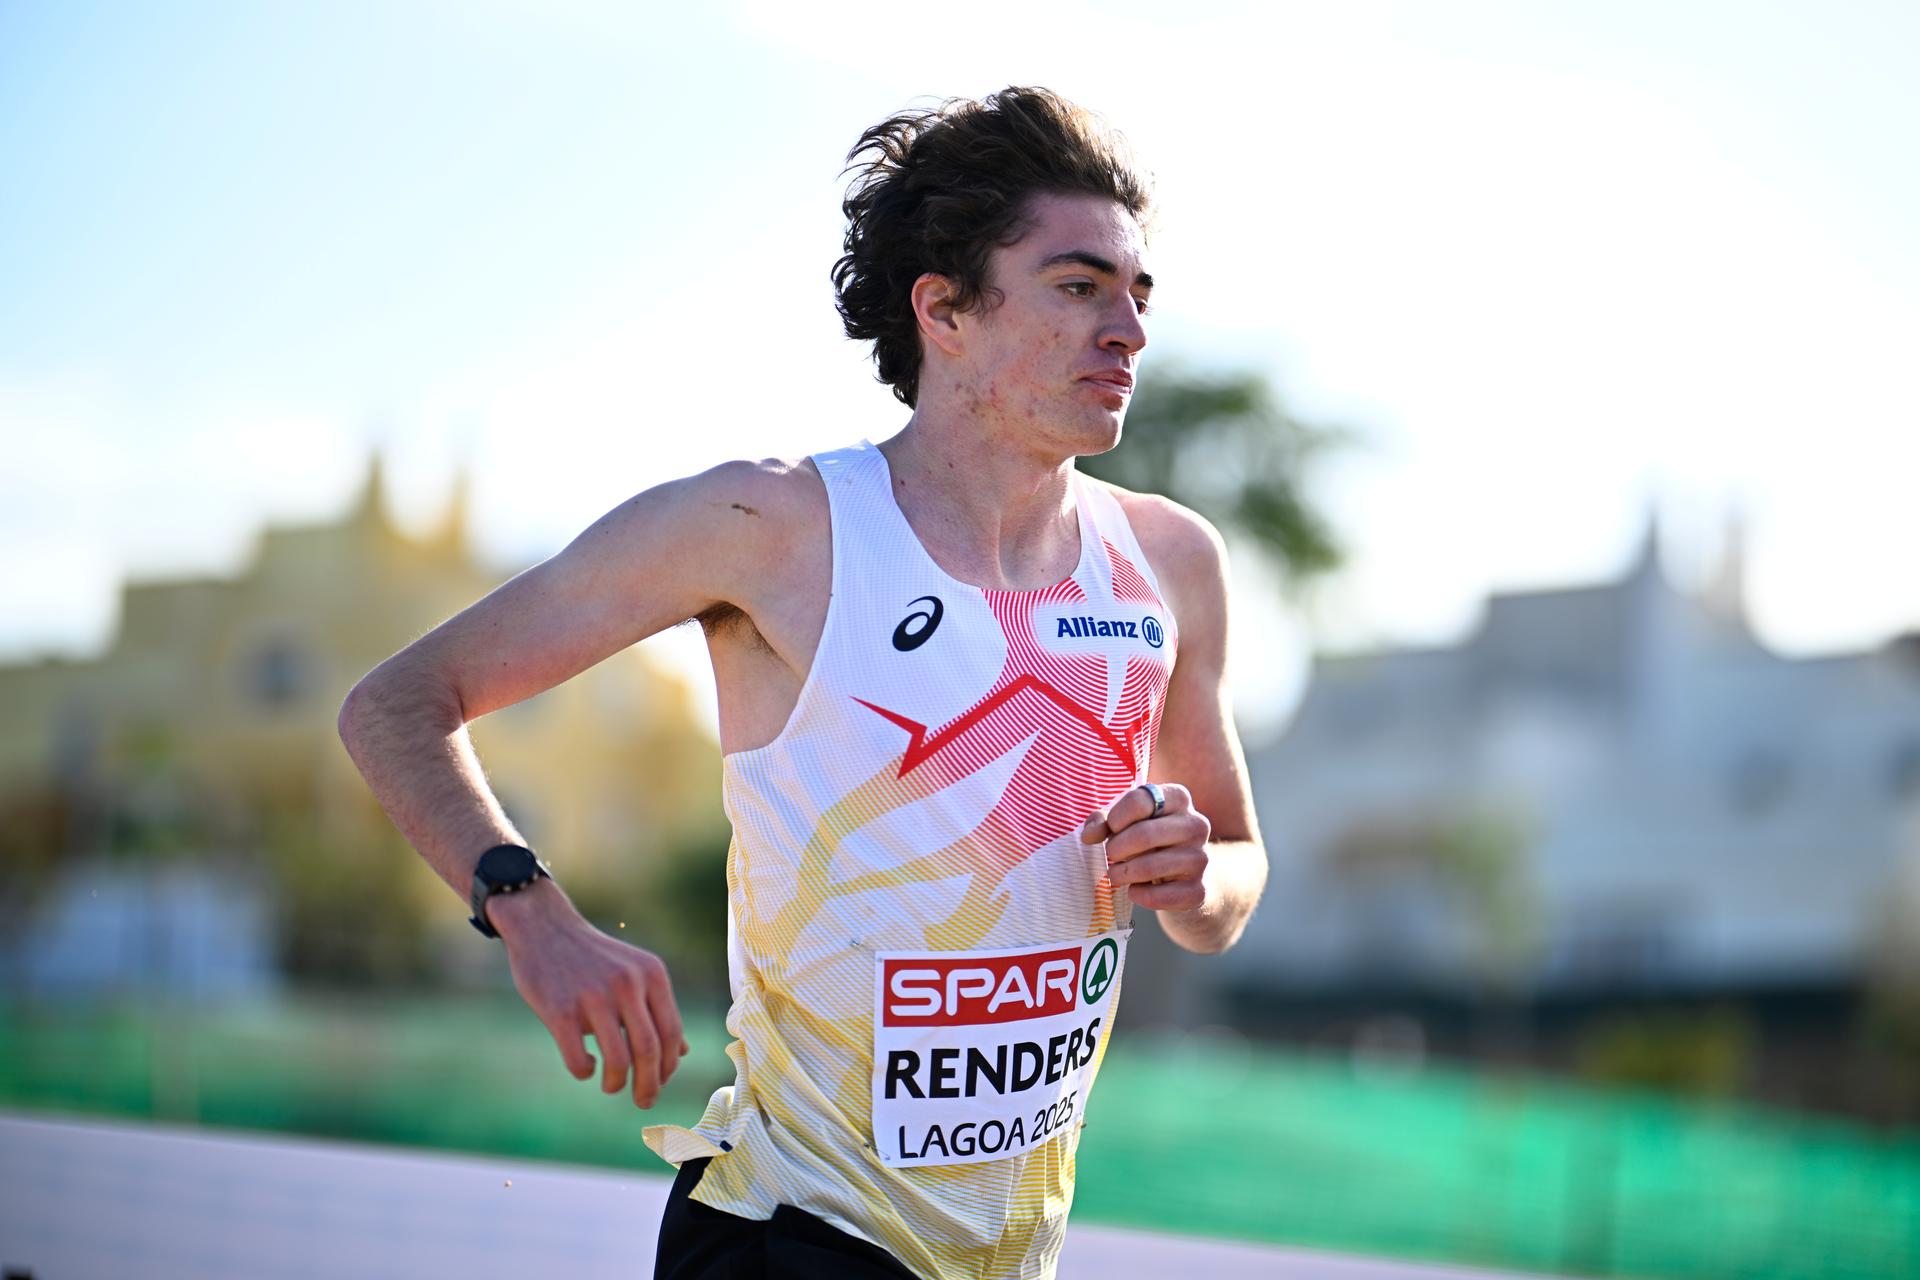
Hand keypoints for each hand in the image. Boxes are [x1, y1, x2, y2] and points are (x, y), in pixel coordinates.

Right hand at [492, 886, 689, 1107]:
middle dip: (649, 1085)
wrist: (544, 927)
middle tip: (644, 1101)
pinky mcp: (559, 1010)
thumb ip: (657, 1010)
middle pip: (649, 1050)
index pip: (671, 1033)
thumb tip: (681, 1052)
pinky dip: (584, 1072)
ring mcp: (593, 996)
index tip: (660, 1083)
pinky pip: (578, 1059)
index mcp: (651, 975)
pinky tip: (584, 1067)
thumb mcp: (634, 973)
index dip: (668, 1066)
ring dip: (617, 1084)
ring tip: (611, 1087)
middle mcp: (627, 984)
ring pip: (618, 1060)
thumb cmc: (593, 958)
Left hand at [1080, 782, 1212, 912]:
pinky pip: (1158, 896)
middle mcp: (1196, 825)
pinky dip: (1137, 894)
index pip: (1140, 800)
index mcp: (1178, 798)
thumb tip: (1088, 836)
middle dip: (1116, 848)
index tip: (1112, 829)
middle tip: (1110, 855)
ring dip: (1121, 874)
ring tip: (1116, 874)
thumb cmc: (1148, 842)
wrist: (1184, 878)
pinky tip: (1134, 890)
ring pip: (1149, 867)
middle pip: (1144, 834)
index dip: (1116, 818)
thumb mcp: (1125, 823)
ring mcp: (1200, 858)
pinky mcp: (1198, 890)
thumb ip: (1103, 822)